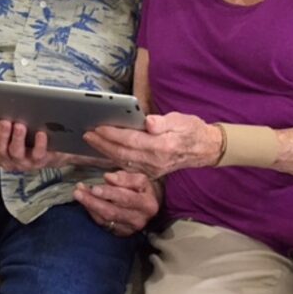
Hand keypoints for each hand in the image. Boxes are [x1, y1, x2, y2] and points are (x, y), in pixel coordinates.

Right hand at [0, 120, 112, 170]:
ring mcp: (24, 163)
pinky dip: (39, 144)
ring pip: (16, 153)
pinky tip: (40, 133)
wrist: (52, 152)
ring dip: (17, 138)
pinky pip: (38, 154)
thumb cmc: (27, 142)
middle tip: (5, 121)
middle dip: (2, 135)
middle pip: (0, 149)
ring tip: (19, 125)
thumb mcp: (8, 137)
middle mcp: (8, 161)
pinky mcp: (40, 162)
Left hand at [73, 171, 161, 235]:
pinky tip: (85, 202)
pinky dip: (92, 212)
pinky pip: (103, 224)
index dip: (109, 194)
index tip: (94, 188)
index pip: (126, 199)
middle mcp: (139, 220)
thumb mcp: (140, 179)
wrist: (150, 206)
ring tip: (78, 193)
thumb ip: (125, 178)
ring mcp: (129, 229)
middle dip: (93, 201)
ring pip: (105, 219)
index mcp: (148, 205)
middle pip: (112, 212)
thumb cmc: (143, 190)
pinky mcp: (120, 233)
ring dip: (89, 206)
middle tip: (78, 192)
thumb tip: (108, 177)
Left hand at [84, 112, 222, 178]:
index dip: (112, 134)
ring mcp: (152, 170)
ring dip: (105, 153)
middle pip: (121, 154)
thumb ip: (163, 122)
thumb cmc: (192, 130)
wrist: (205, 149)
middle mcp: (154, 161)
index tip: (98, 126)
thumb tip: (148, 122)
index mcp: (161, 146)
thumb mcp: (181, 119)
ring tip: (92, 141)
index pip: (130, 140)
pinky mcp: (151, 173)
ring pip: (122, 162)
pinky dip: (114, 160)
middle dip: (102, 144)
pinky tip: (105, 152)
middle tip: (87, 134)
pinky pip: (128, 168)